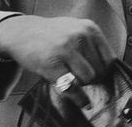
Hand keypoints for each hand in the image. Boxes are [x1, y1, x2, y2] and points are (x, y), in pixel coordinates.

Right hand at [0, 16, 115, 105]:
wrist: (22, 32)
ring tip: (73, 78)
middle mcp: (80, 36)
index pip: (109, 58)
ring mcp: (66, 50)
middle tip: (82, 77)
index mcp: (90, 28)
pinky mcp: (52, 64)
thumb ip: (92, 43)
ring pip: (88, 78)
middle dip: (93, 77)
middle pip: (100, 70)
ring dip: (83, 84)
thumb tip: (109, 67)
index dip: (105, 71)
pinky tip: (83, 103)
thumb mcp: (76, 28)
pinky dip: (79, 98)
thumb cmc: (52, 34)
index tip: (100, 76)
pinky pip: (72, 86)